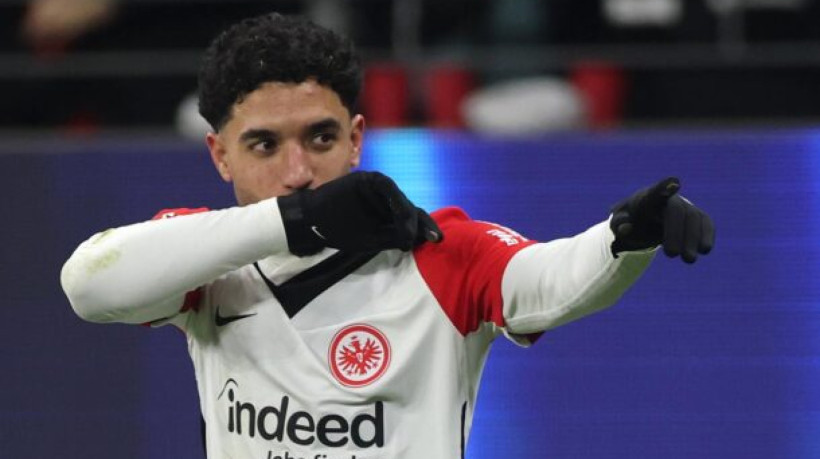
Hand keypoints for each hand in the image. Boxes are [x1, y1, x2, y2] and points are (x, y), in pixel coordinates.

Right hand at [277, 171, 442, 255]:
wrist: (312, 220)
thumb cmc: (340, 231)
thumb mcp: (371, 240)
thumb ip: (392, 237)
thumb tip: (415, 240)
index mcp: (389, 212)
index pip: (412, 219)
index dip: (426, 229)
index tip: (437, 240)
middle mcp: (386, 198)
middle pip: (410, 209)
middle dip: (423, 223)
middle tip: (434, 237)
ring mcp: (377, 187)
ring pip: (400, 199)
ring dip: (408, 216)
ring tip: (412, 234)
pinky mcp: (367, 179)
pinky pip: (386, 187)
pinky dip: (394, 200)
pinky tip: (401, 214)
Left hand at [610, 177, 714, 262]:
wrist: (643, 221)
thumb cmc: (629, 221)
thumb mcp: (618, 224)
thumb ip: (619, 224)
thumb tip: (625, 228)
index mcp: (647, 198)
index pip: (655, 191)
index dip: (665, 187)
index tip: (675, 183)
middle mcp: (668, 198)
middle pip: (676, 210)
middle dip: (675, 232)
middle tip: (671, 255)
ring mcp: (684, 206)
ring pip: (693, 217)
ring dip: (692, 239)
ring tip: (688, 260)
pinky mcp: (696, 217)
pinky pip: (705, 222)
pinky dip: (706, 234)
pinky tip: (704, 249)